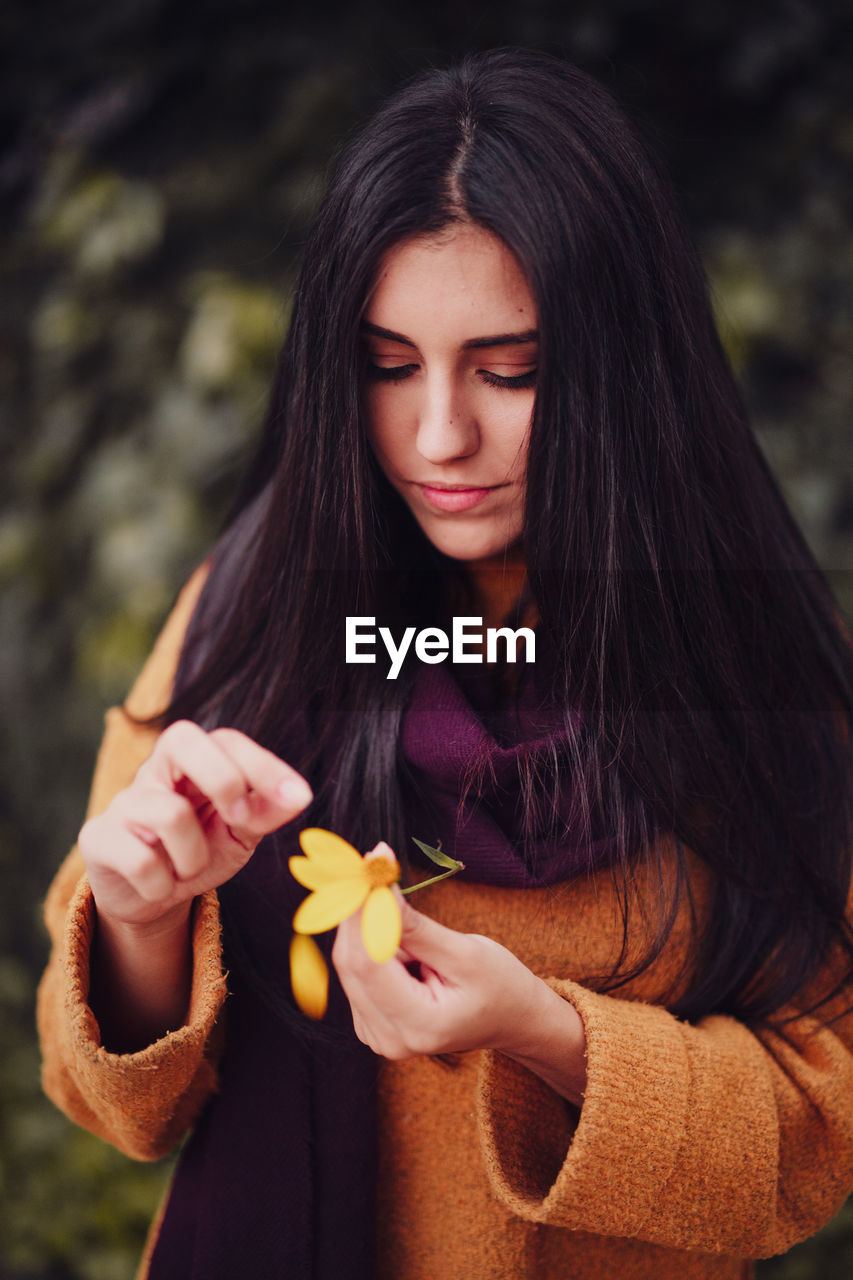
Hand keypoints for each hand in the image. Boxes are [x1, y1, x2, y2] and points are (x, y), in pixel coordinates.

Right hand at [79, 719, 312, 929]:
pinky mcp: (97, 838)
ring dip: (193, 857)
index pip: (226, 740)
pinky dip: (162, 885)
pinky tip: (159, 885)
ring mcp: (123, 802)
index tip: (299, 797)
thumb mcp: (240, 833)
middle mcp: (155, 772)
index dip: (263, 764)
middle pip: (181, 738)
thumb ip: (266, 811)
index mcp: (194, 762)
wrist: (150, 897)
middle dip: (223, 779)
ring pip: (170, 813)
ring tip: (188, 869)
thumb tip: (301, 795)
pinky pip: (140, 860)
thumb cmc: (199, 851)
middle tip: (239, 821)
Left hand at [332, 874, 587, 1105]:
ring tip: (408, 921)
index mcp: (417, 1026)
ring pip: (351, 963)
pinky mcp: (370, 1020)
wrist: (512, 1019)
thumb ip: (415, 926)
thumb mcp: (466, 952)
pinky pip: (358, 971)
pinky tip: (402, 942)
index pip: (368, 963)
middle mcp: (387, 1037)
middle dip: (360, 911)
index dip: (362, 911)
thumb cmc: (500, 986)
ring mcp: (375, 1032)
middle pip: (352, 963)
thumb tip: (377, 889)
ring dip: (368, 928)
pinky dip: (371, 943)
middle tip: (376, 865)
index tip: (371, 865)